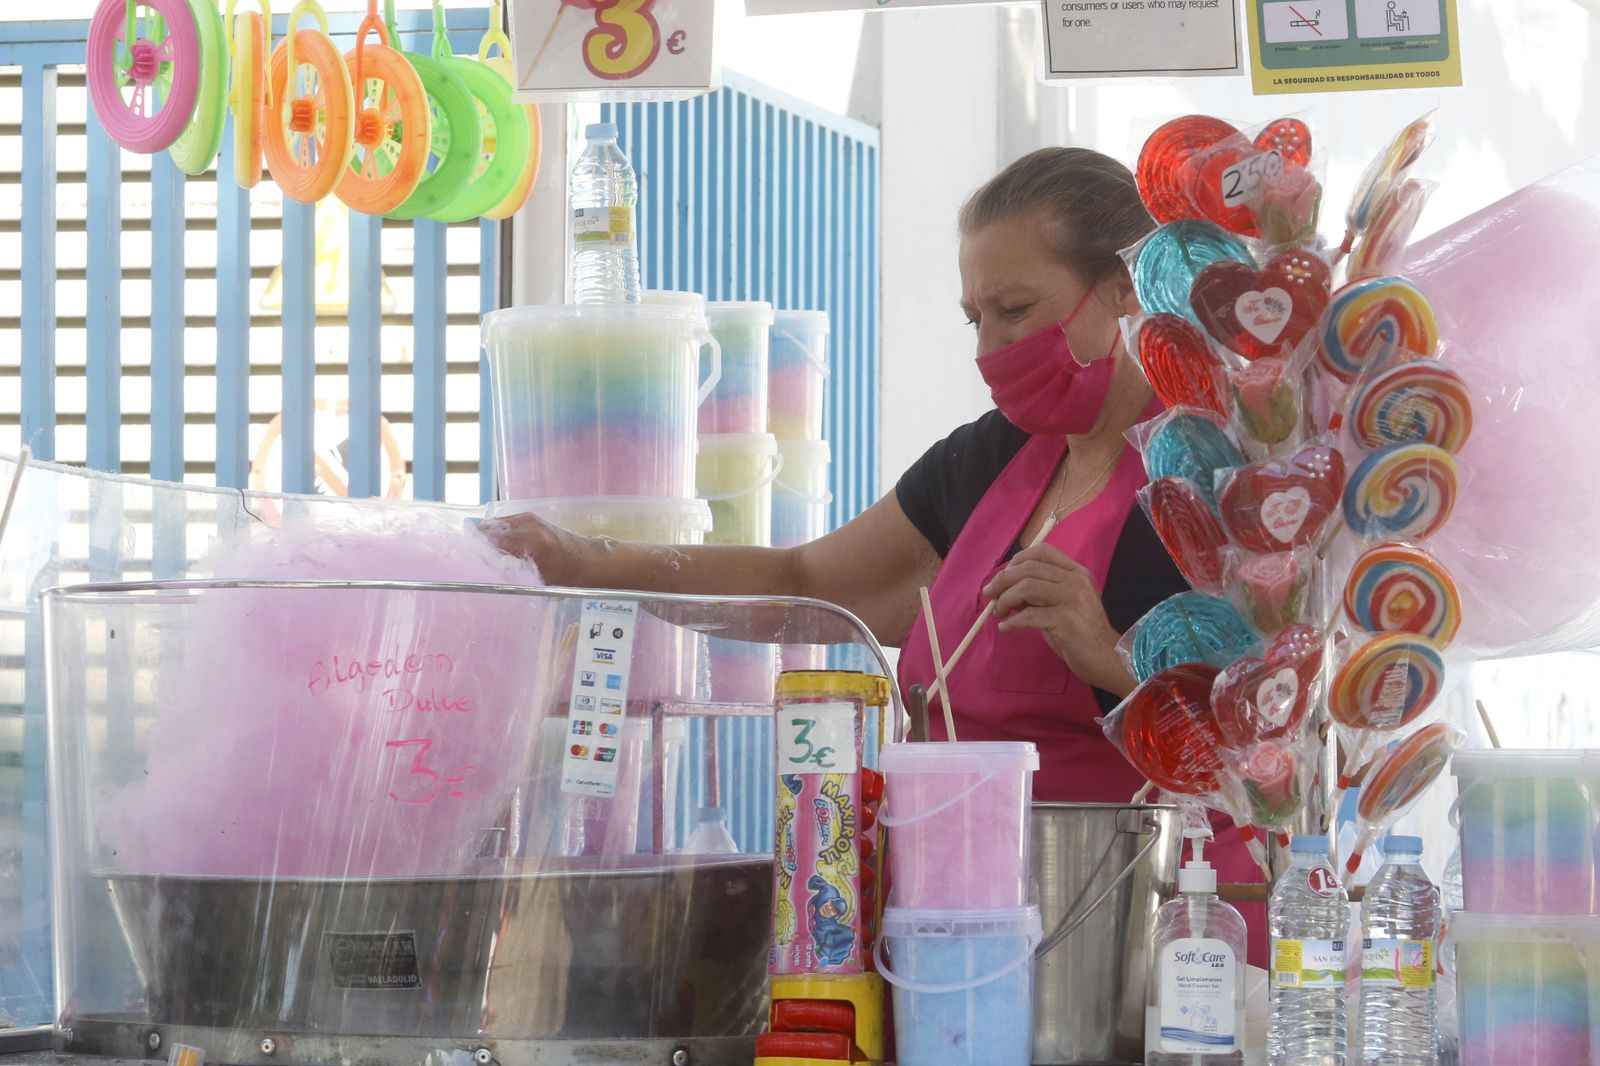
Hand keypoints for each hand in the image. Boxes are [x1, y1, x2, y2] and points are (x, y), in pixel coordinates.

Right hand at [479, 512, 591, 586]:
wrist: (590, 560)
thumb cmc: (567, 575)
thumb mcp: (538, 580)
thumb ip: (512, 570)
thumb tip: (486, 567)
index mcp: (529, 541)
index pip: (490, 539)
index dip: (475, 548)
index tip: (465, 559)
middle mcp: (527, 524)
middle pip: (490, 528)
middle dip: (479, 542)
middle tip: (472, 558)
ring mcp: (528, 518)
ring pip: (496, 524)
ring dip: (488, 536)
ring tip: (485, 554)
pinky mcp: (530, 517)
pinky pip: (506, 523)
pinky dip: (499, 532)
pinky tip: (499, 547)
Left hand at [982, 543, 1134, 696]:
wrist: (1108, 658)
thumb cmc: (1082, 633)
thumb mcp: (1063, 604)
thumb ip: (1041, 592)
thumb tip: (1006, 589)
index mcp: (1076, 572)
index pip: (1042, 552)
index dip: (1017, 561)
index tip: (1003, 576)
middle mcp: (1076, 581)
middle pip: (1029, 569)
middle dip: (1002, 580)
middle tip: (989, 595)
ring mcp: (1072, 600)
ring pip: (1027, 588)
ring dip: (1005, 600)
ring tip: (998, 612)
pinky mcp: (1066, 621)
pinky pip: (1029, 616)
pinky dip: (1011, 621)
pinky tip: (1006, 627)